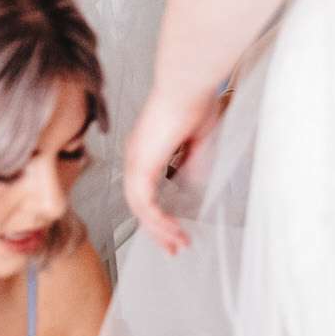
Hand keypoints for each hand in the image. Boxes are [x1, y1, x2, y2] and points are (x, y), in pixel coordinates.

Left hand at [123, 86, 223, 255]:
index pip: (146, 191)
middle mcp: (136, 156)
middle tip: (173, 248)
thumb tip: (191, 184)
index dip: (159, 213)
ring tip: (177, 244)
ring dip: (159, 230)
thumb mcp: (198, 141)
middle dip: (157, 230)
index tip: (177, 230)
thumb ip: (193, 164)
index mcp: (146, 149)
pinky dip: (156, 220)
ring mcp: (136, 161)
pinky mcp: (141, 164)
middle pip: (139, 204)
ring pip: (140, 208)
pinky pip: (144, 202)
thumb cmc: (195, 102)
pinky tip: (171, 230)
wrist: (187, 87)